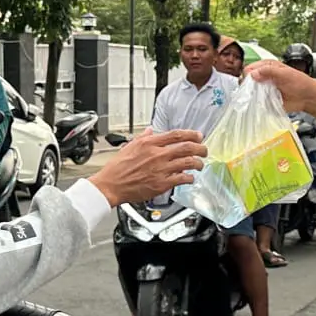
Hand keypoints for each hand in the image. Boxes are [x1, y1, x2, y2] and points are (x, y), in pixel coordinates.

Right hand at [90, 130, 205, 206]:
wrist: (111, 185)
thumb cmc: (118, 168)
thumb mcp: (129, 146)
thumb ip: (143, 137)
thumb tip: (151, 130)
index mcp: (149, 143)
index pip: (176, 135)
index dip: (191, 134)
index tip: (198, 136)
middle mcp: (157, 154)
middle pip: (187, 147)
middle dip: (200, 148)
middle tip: (204, 150)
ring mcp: (161, 169)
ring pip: (188, 162)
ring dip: (198, 163)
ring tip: (200, 164)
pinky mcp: (162, 183)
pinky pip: (182, 178)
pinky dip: (189, 177)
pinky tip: (190, 178)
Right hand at [249, 61, 315, 110]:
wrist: (307, 97)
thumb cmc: (299, 82)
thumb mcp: (284, 73)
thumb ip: (269, 71)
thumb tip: (253, 74)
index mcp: (267, 66)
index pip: (250, 68)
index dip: (248, 75)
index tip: (251, 82)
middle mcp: (263, 76)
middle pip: (247, 80)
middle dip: (248, 86)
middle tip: (255, 90)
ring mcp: (263, 89)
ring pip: (250, 91)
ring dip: (252, 95)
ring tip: (259, 97)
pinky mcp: (265, 99)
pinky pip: (256, 101)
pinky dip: (256, 103)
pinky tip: (260, 103)